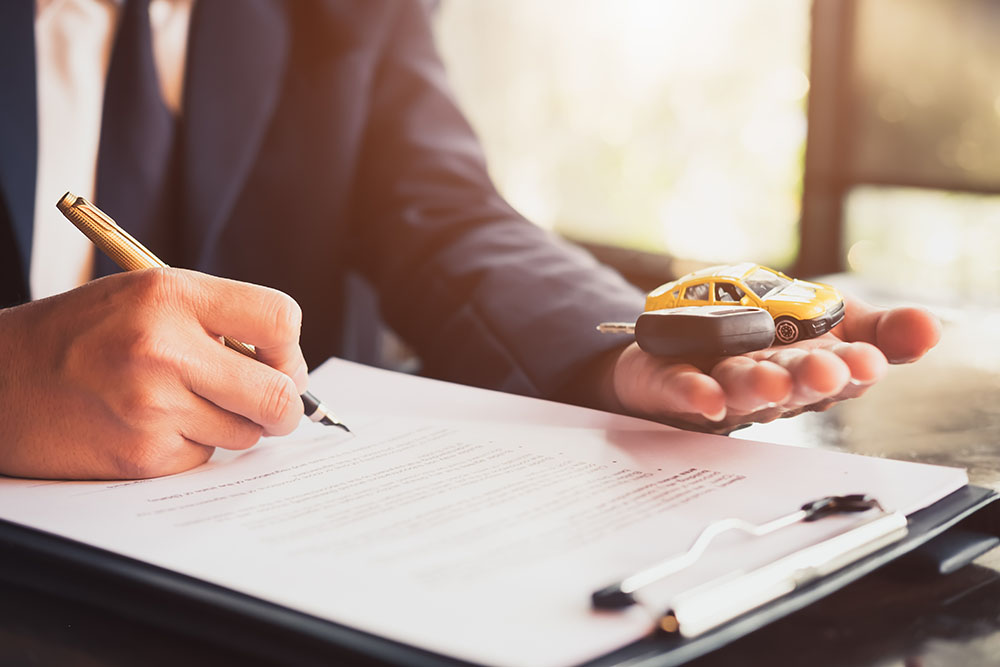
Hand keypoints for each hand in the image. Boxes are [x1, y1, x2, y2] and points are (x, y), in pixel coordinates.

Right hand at [0, 269, 308, 479]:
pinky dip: (191, 447)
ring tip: (184, 405)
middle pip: (278, 393)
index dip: (289, 349)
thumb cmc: (78, 336)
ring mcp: (151, 406)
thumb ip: (215, 320)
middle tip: (269, 405)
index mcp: (169, 294)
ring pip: (246, 433)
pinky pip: (205, 458)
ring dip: (231, 426)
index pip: (279, 320)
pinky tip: (151, 427)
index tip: (279, 362)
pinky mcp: (140, 455)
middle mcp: (162, 347)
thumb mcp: (144, 297)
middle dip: (283, 405)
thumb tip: (286, 366)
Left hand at [608, 297, 940, 431]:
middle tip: (829, 371)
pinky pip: (682, 388)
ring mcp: (720, 384)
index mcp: (810, 369)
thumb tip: (931, 326)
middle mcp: (769, 383)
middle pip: (792, 382)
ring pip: (741, 388)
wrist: (685, 340)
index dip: (855, 368)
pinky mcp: (673, 382)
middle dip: (810, 378)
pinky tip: (705, 398)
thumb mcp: (830, 322)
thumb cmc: (766, 339)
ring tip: (773, 382)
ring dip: (758, 387)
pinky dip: (694, 392)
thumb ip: (879, 330)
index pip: (841, 371)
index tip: (869, 361)